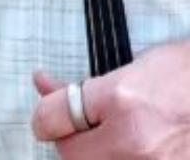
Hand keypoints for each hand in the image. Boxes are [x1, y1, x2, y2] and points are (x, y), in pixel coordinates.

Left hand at [31, 39, 189, 157]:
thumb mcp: (133, 67)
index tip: (48, 113)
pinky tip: (127, 149)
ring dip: (95, 154)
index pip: (51, 117)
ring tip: (108, 137)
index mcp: (120, 99)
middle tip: (77, 128)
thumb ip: (87, 85)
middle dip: (69, 140)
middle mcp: (133, 139)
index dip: (45, 114)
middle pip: (70, 155)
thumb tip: (44, 85)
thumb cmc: (184, 72)